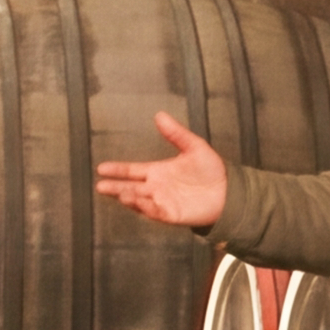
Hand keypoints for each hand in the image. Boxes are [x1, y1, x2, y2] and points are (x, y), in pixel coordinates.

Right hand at [93, 112, 228, 228]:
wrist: (228, 191)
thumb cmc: (211, 170)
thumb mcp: (194, 146)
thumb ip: (176, 133)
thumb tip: (159, 115)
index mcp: (158, 171)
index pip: (132, 171)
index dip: (117, 170)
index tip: (101, 168)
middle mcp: (156, 187)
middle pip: (130, 187)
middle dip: (115, 187)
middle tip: (101, 186)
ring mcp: (162, 202)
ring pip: (140, 200)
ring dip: (129, 197)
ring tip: (119, 192)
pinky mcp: (171, 214)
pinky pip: (155, 211)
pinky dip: (146, 207)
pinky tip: (138, 202)